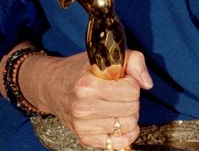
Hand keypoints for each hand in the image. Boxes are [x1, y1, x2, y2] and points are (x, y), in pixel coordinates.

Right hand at [22, 50, 151, 149]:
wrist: (52, 86)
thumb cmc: (79, 70)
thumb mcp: (103, 56)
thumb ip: (132, 61)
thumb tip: (147, 84)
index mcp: (87, 85)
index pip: (132, 90)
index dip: (131, 81)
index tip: (121, 78)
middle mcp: (83, 107)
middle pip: (132, 108)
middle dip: (131, 98)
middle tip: (118, 91)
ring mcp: (83, 125)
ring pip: (129, 125)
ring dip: (127, 114)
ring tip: (114, 104)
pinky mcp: (85, 138)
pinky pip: (120, 142)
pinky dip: (125, 132)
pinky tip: (117, 120)